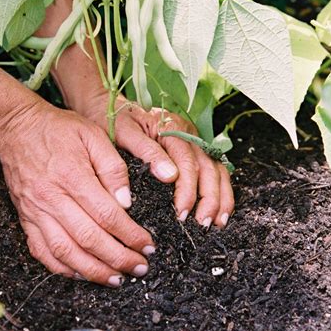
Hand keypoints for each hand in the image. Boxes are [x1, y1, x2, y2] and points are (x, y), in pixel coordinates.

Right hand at [0, 100, 154, 285]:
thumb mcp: (93, 134)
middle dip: (118, 258)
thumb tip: (126, 203)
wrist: (16, 127)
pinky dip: (62, 268)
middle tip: (140, 267)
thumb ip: (113, 168)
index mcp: (72, 176)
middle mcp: (52, 198)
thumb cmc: (59, 129)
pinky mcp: (26, 219)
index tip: (147, 246)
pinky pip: (42, 252)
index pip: (107, 215)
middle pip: (89, 239)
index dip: (130, 235)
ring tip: (116, 279)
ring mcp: (36, 212)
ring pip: (65, 252)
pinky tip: (82, 274)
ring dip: (93, 271)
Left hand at [82, 93, 234, 228]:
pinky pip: (215, 172)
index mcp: (172, 128)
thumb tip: (169, 176)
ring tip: (215, 222)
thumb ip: (146, 151)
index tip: (181, 211)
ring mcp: (194, 143)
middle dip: (208, 199)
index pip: (187, 161)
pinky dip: (221, 193)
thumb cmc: (115, 121)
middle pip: (207, 168)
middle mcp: (188, 134)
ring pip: (216, 171)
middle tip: (201, 223)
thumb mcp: (124, 132)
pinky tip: (219, 212)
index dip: (188, 189)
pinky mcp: (195, 152)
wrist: (108, 108)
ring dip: (220, 198)